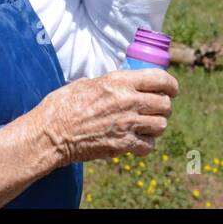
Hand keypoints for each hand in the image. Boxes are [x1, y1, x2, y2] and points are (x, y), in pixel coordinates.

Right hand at [39, 68, 178, 165]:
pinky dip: (146, 144)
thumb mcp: (88, 83)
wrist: (50, 134)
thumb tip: (123, 83)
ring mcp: (127, 124)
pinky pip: (149, 145)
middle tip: (156, 109)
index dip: (171, 84)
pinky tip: (137, 140)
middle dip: (164, 106)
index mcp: (119, 81)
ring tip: (146, 125)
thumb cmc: (63, 106)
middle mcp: (128, 101)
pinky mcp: (122, 145)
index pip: (160, 78)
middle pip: (165, 104)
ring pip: (161, 125)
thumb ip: (111, 83)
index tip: (172, 89)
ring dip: (156, 125)